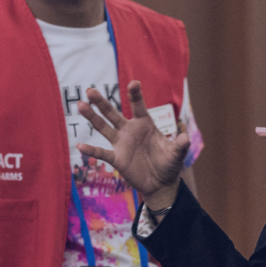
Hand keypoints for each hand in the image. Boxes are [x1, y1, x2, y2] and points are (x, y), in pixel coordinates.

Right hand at [76, 81, 188, 208]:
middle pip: (113, 113)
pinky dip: (91, 150)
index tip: (134, 83)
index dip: (135, 94)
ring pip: (104, 127)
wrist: (160, 183)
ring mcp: (121, 143)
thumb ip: (180, 146)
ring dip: (92, 117)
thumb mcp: (176, 154)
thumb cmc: (168, 164)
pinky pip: (102, 152)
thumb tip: (185, 138)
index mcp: (144, 124)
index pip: (138, 105)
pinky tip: (80, 145)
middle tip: (90, 90)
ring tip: (81, 105)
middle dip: (101, 102)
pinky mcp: (117, 158)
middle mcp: (130, 130)